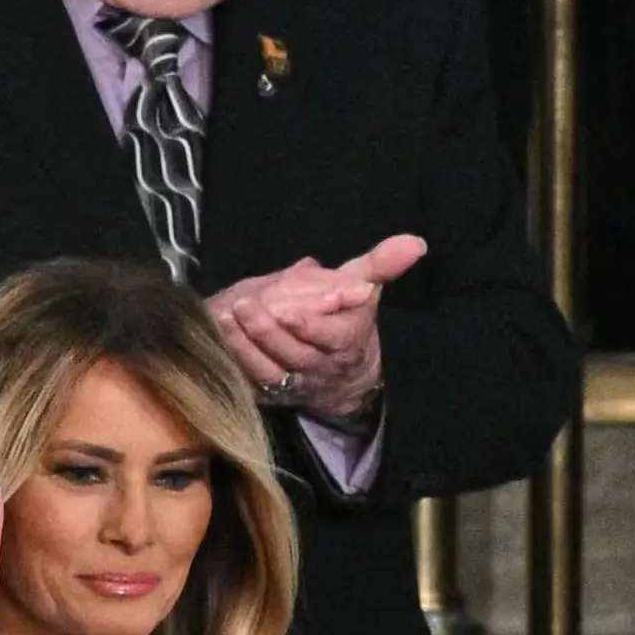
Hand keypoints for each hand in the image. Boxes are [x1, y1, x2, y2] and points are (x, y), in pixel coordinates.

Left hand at [205, 234, 426, 426]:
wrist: (343, 375)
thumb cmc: (348, 320)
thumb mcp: (364, 289)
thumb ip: (382, 264)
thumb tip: (415, 242)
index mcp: (346, 340)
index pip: (330, 336)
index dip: (308, 325)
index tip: (286, 307)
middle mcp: (321, 366)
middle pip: (294, 354)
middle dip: (267, 332)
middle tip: (241, 306)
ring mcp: (296, 383)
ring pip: (270, 370)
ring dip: (244, 347)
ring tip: (225, 319)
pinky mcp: (273, 393)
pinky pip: (252, 384)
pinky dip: (235, 364)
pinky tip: (219, 341)